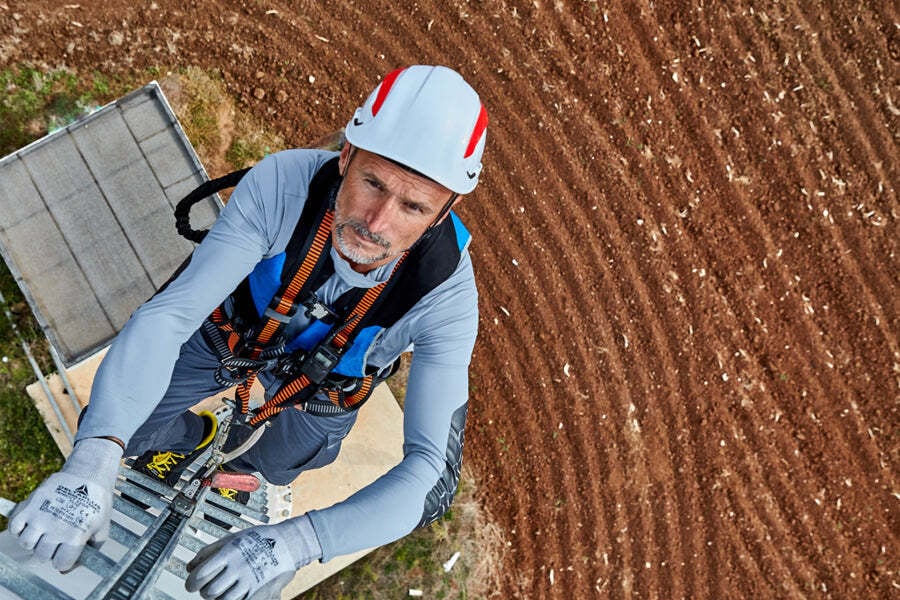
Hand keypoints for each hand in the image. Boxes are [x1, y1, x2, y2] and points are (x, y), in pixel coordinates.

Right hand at [9, 437, 121, 570]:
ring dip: (34, 540)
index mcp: (76, 536)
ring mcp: (41, 517)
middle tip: (57, 537)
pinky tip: (31, 523)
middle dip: (49, 550)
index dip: (64, 560)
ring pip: (26, 543)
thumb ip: (89, 552)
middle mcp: (57, 528)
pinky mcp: (30, 505)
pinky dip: (19, 528)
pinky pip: (14, 528)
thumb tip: (64, 571)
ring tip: (45, 529)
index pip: (61, 564)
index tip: (66, 552)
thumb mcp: (103, 528)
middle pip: (42, 555)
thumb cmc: (96, 504)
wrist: (88, 474)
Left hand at [186, 515, 321, 599]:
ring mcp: (250, 581)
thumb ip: (209, 551)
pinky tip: (235, 594)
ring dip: (219, 598)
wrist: (289, 542)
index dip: (191, 583)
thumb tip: (190, 567)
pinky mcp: (260, 590)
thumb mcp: (232, 538)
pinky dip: (235, 599)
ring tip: (223, 591)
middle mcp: (238, 568)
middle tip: (209, 588)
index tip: (192, 584)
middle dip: (206, 592)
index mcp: (228, 553)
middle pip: (210, 592)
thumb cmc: (259, 538)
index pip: (200, 575)